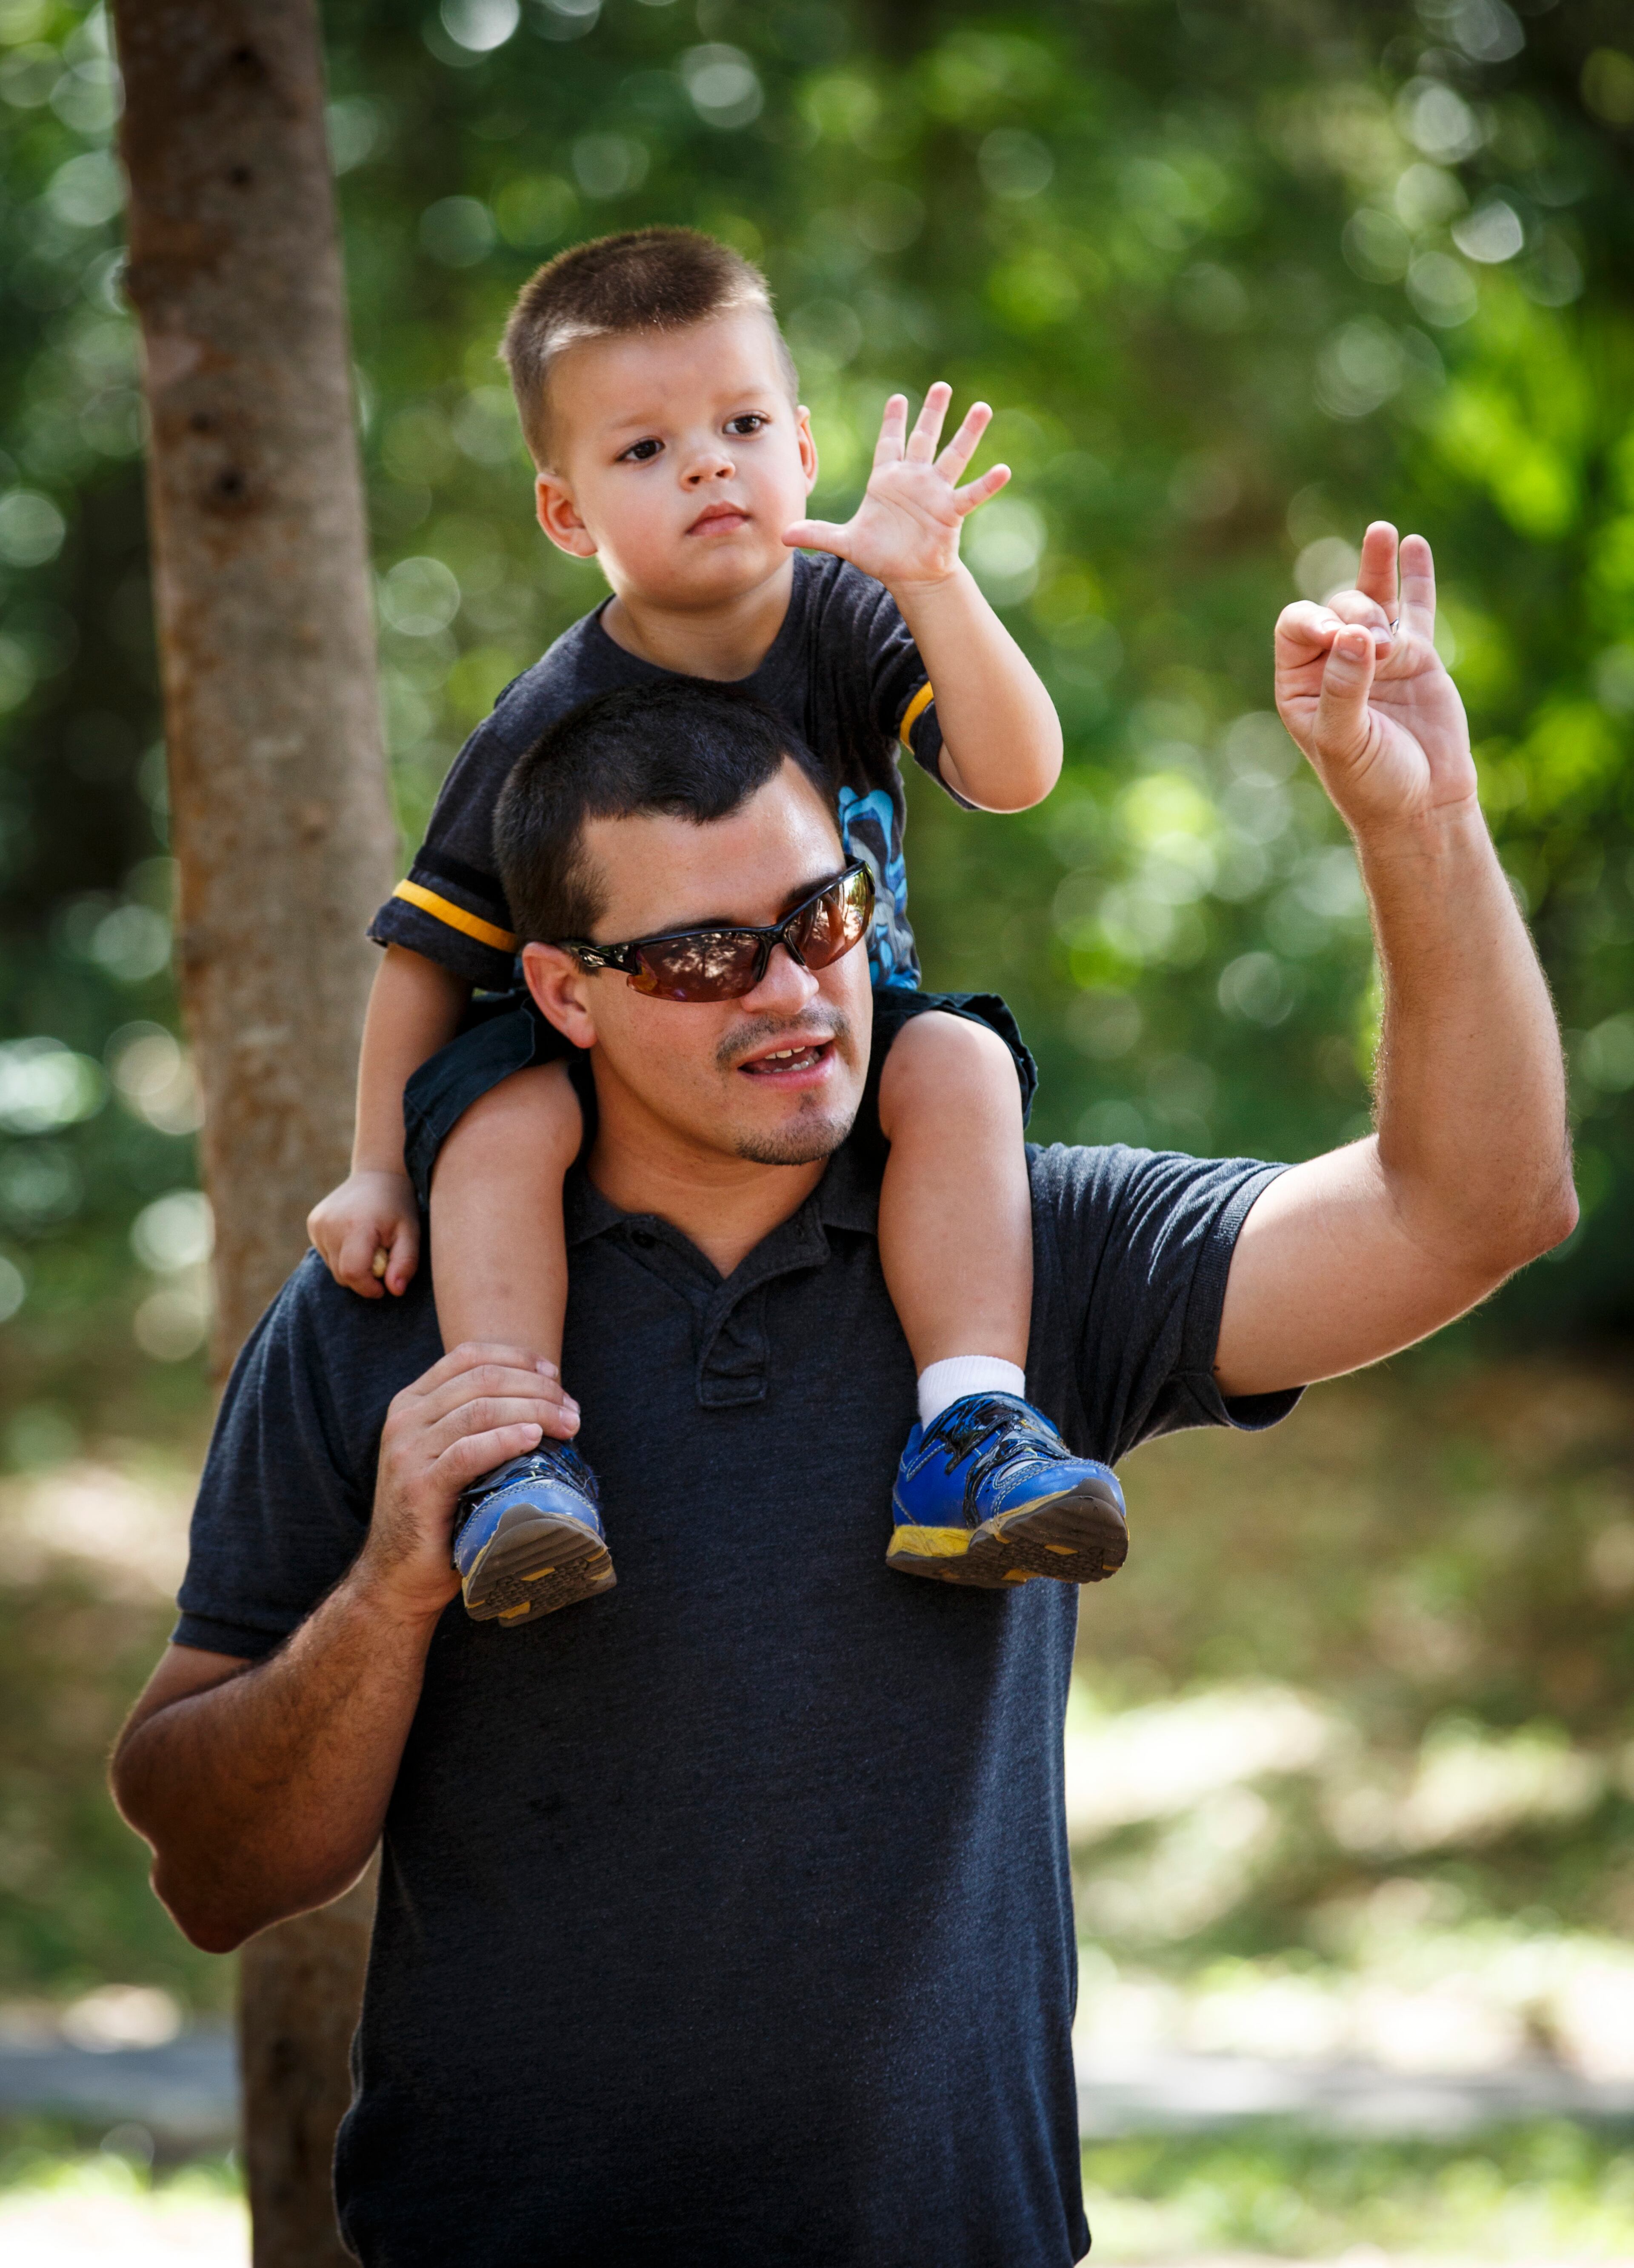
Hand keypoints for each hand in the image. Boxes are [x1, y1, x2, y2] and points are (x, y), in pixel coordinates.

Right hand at [308, 1168, 419, 1297]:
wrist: (378, 1175)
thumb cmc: (398, 1206)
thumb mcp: (411, 1233)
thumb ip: (405, 1263)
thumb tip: (395, 1291)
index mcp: (356, 1225)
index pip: (353, 1272)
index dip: (368, 1287)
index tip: (384, 1286)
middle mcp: (331, 1224)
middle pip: (343, 1274)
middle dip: (364, 1277)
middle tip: (382, 1258)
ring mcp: (318, 1223)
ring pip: (334, 1267)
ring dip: (353, 1265)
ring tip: (369, 1244)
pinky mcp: (313, 1223)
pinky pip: (326, 1254)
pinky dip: (342, 1254)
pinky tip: (355, 1235)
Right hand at [355, 1342, 579, 1622]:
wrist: (398, 1576)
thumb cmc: (439, 1514)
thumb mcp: (451, 1456)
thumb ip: (478, 1424)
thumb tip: (547, 1403)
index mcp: (411, 1403)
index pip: (468, 1356)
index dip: (517, 1358)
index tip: (555, 1375)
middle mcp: (404, 1420)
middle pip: (482, 1380)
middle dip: (537, 1387)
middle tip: (572, 1409)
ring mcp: (408, 1453)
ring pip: (481, 1409)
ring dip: (534, 1410)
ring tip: (568, 1424)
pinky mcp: (419, 1488)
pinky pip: (468, 1452)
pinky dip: (506, 1439)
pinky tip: (534, 1439)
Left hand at [783, 383, 1009, 594]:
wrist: (909, 577)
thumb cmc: (881, 555)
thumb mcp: (845, 543)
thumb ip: (816, 534)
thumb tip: (783, 535)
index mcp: (888, 480)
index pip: (890, 443)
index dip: (893, 422)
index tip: (898, 398)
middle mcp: (915, 479)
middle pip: (925, 438)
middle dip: (932, 412)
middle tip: (941, 386)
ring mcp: (935, 493)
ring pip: (953, 456)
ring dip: (968, 433)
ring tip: (982, 408)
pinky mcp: (951, 512)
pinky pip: (971, 494)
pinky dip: (987, 484)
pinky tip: (1003, 470)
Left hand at [1274, 523, 1476, 835]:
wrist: (1423, 805)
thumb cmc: (1372, 782)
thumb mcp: (1344, 740)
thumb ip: (1344, 687)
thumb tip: (1353, 635)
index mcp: (1299, 684)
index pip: (1295, 627)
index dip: (1313, 620)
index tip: (1337, 639)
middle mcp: (1334, 663)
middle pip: (1335, 609)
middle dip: (1355, 616)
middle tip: (1378, 651)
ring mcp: (1377, 656)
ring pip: (1370, 599)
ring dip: (1376, 575)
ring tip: (1382, 547)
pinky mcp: (1417, 656)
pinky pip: (1413, 606)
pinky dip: (1413, 575)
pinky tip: (1411, 543)